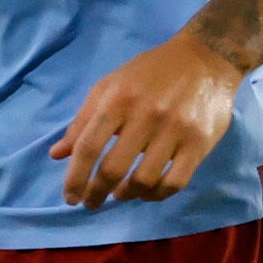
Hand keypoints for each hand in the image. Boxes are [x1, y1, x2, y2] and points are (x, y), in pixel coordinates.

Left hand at [49, 33, 244, 208]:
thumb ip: (83, 120)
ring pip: (144, 180)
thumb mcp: (110, 85)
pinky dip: (156, 195)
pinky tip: (146, 193)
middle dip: (97, 192)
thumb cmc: (150, 72)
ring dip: (126, 195)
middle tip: (91, 203)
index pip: (89, 146)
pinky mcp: (199, 143)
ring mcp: (175, 131)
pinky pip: (175, 182)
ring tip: (118, 195)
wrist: (205, 59)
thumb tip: (57, 154)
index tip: (70, 196)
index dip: (75, 176)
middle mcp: (145, 115)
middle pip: (114, 168)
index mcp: (118, 98)